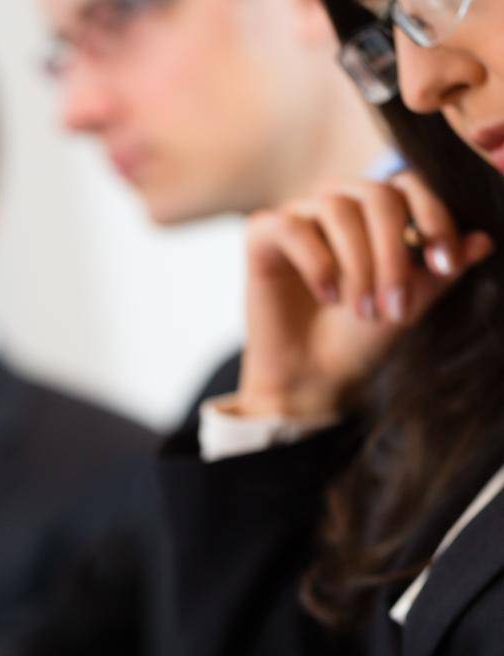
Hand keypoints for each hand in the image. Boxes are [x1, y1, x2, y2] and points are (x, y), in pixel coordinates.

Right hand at [239, 172, 495, 418]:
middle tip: (394, 308)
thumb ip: (441, 272)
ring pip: (337, 209)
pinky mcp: (264, 234)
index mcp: (379, 210)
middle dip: (392, 254)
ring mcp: (302, 214)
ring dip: (356, 264)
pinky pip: (293, 226)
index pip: (412, 186)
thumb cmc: (359, 339)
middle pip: (377, 196)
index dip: (434, 218)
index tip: (447, 265)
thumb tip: (484, 240)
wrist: (311, 378)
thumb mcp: (410, 305)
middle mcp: (341, 202)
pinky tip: (327, 296)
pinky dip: (316, 262)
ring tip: (360, 311)